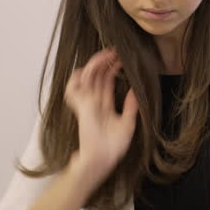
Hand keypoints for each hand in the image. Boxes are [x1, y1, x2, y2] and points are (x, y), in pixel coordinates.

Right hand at [64, 47, 137, 186]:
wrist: (101, 160)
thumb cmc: (113, 147)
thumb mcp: (127, 123)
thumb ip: (131, 107)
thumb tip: (137, 90)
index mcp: (105, 104)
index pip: (107, 80)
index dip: (113, 67)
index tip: (121, 57)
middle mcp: (94, 101)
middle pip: (96, 75)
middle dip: (104, 61)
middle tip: (115, 50)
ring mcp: (86, 103)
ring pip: (86, 77)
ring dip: (94, 65)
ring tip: (106, 55)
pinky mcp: (82, 107)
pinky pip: (73, 90)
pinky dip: (75, 80)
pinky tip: (85, 70)